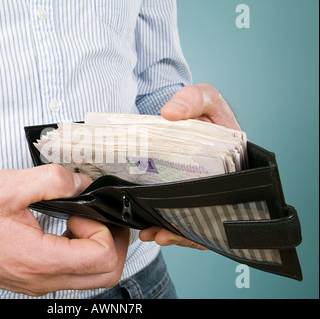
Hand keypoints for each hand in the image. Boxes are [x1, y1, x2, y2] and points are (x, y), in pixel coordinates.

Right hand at [0, 164, 128, 295]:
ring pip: (94, 278)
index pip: (102, 258)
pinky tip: (66, 230)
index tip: (83, 210)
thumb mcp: (8, 186)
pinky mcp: (35, 280)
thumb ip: (51, 180)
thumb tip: (82, 182)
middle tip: (95, 216)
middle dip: (112, 242)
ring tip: (80, 221)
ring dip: (98, 248)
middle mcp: (43, 280)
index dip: (104, 229)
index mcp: (39, 260)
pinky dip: (82, 253)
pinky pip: (74, 274)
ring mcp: (40, 284)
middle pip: (106, 275)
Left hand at [139, 83, 239, 249]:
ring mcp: (202, 190)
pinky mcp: (183, 194)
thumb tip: (171, 113)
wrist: (186, 114)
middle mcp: (221, 182)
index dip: (213, 210)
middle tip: (165, 234)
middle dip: (187, 229)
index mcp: (234, 161)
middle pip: (209, 214)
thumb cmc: (203, 110)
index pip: (230, 193)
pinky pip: (178, 216)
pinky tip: (149, 229)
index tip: (190, 217)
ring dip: (173, 231)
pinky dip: (164, 224)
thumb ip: (192, 99)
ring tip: (153, 234)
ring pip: (193, 220)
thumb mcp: (203, 97)